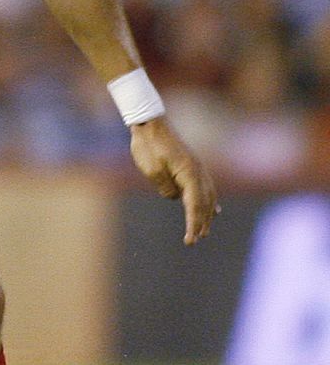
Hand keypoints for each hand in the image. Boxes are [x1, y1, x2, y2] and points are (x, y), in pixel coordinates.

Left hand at [129, 118, 218, 244]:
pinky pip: (206, 188)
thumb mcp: (152, 170)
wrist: (150, 125)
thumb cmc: (148, 147)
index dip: (193, 224)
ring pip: (208, 196)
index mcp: (189, 174)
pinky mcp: (192, 166)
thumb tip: (175, 197)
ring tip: (205, 230)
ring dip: (207, 214)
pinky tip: (215, 210)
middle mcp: (198, 172)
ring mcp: (197, 168)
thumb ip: (166, 188)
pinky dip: (210, 201)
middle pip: (204, 203)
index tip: (190, 240)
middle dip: (201, 222)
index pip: (195, 205)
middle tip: (195, 239)